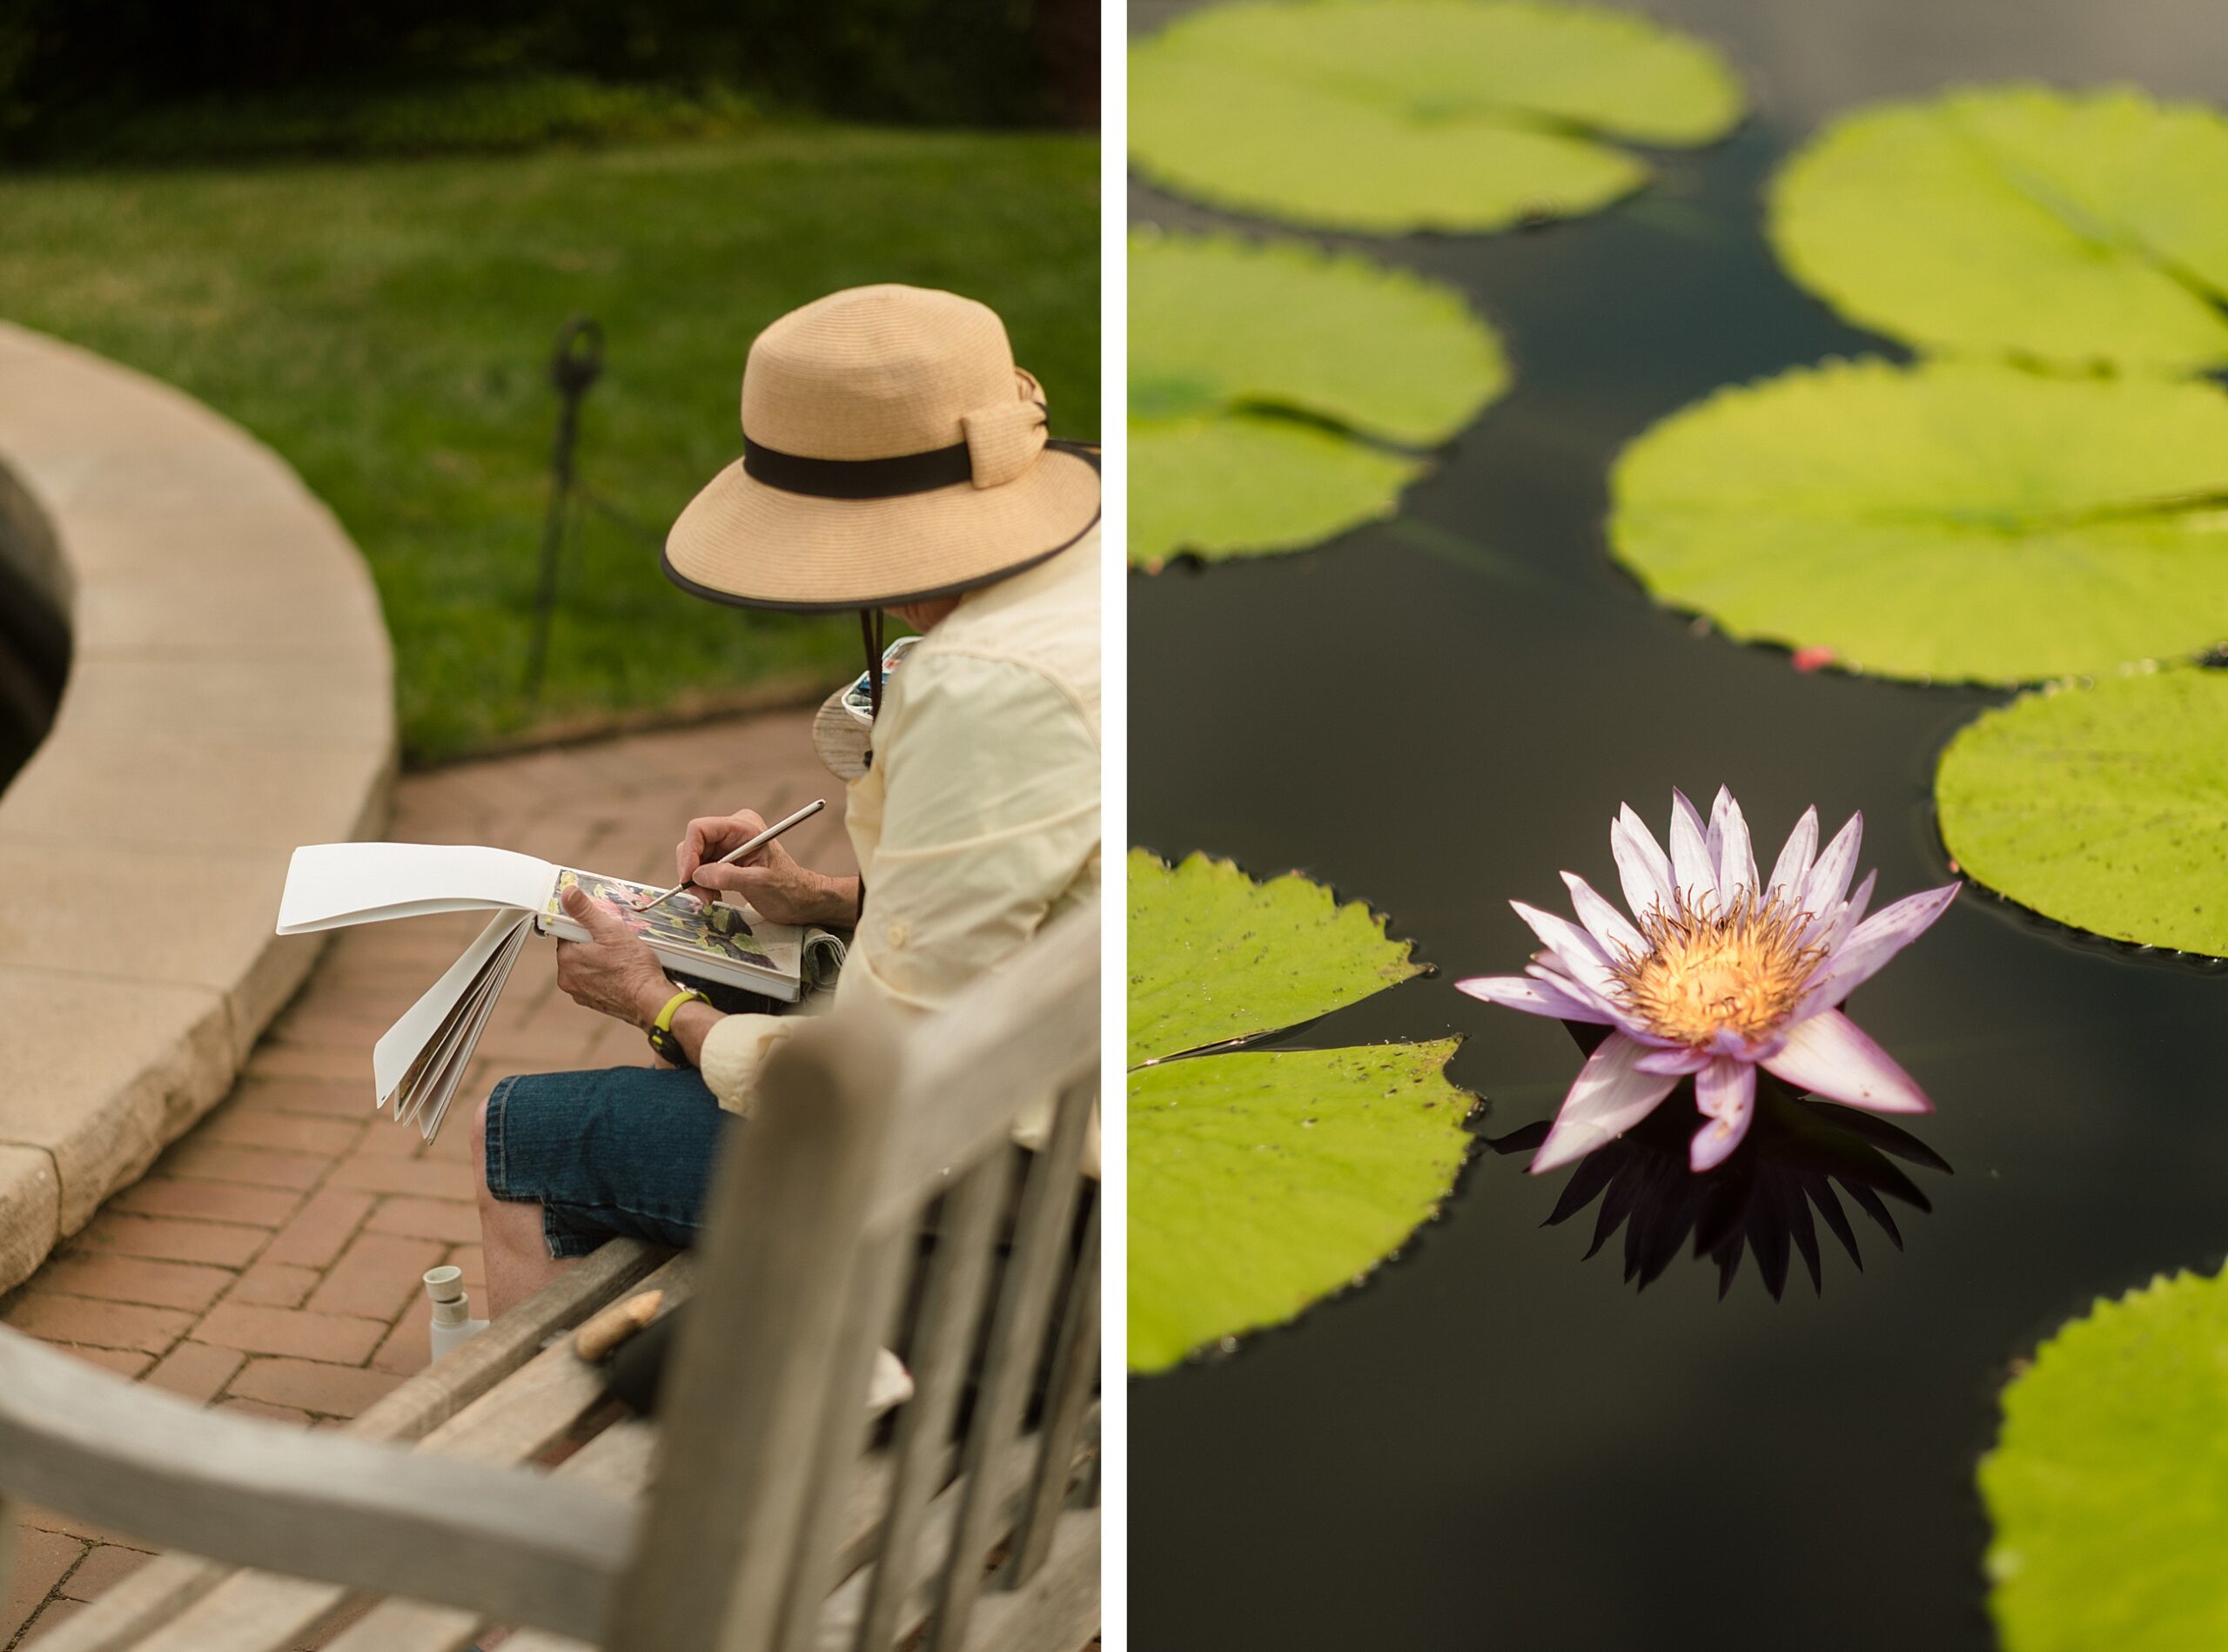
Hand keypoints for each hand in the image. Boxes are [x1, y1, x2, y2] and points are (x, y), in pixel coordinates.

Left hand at [554, 885, 674, 1029]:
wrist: (650, 1001)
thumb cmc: (634, 968)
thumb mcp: (611, 931)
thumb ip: (586, 911)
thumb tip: (568, 894)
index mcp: (567, 958)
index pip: (567, 933)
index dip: (585, 927)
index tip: (601, 927)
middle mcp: (568, 978)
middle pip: (576, 950)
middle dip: (592, 944)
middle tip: (615, 942)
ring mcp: (580, 993)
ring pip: (585, 967)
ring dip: (599, 960)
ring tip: (621, 958)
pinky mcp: (593, 1003)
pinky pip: (594, 982)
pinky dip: (605, 976)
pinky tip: (621, 973)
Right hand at [676, 809, 855, 926]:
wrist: (801, 899)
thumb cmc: (788, 890)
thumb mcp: (759, 884)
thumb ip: (728, 876)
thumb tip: (697, 876)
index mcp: (744, 826)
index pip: (700, 829)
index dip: (689, 853)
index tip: (687, 880)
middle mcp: (733, 829)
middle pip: (693, 844)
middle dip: (693, 872)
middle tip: (703, 897)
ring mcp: (728, 843)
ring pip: (694, 858)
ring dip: (697, 882)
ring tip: (711, 899)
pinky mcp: (724, 857)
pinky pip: (700, 867)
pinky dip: (702, 884)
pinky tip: (715, 895)